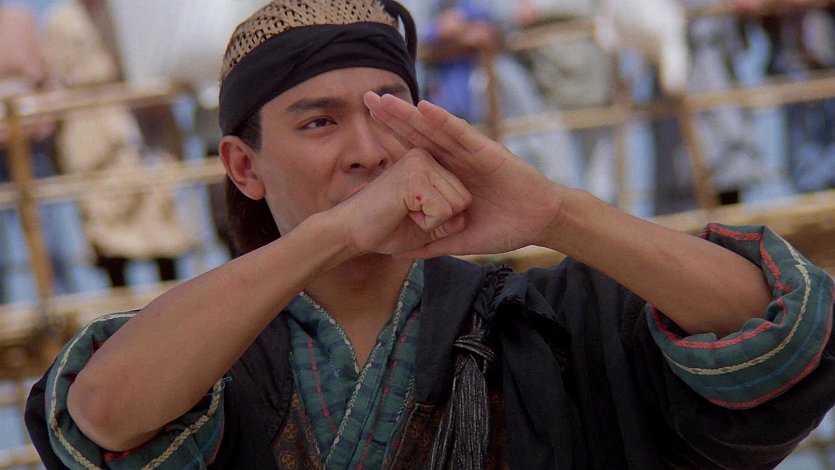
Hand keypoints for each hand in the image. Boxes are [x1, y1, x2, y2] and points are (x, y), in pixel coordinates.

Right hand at [328, 148, 470, 256]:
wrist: (349, 233)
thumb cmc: (384, 229)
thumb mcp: (426, 224)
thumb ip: (449, 220)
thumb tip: (463, 217)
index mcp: (426, 163)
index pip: (462, 196)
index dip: (442, 217)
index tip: (411, 213)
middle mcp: (424, 156)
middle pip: (464, 199)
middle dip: (440, 219)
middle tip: (408, 214)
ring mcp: (419, 163)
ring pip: (456, 205)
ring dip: (433, 221)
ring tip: (405, 213)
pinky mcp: (414, 176)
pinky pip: (442, 211)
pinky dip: (426, 224)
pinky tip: (403, 214)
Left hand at [363, 92, 566, 257]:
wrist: (539, 223)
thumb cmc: (505, 227)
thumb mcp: (459, 239)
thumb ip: (429, 244)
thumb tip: (396, 255)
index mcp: (447, 174)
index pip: (413, 151)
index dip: (390, 138)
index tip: (364, 127)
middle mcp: (455, 158)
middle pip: (418, 133)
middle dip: (392, 117)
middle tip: (366, 99)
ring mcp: (469, 152)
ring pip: (434, 129)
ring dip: (409, 113)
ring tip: (385, 99)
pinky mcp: (487, 151)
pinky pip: (461, 133)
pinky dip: (443, 120)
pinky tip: (424, 108)